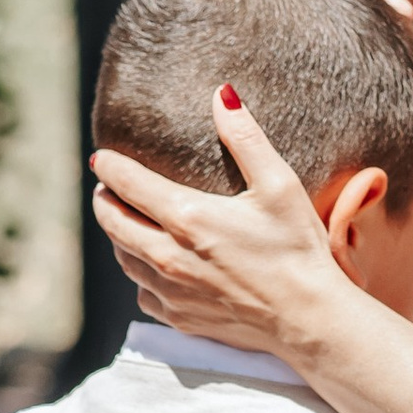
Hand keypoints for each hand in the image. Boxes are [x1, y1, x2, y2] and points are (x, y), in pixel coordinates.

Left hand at [92, 88, 352, 353]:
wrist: (310, 319)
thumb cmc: (298, 250)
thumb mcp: (279, 185)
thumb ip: (245, 138)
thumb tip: (222, 94)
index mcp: (187, 216)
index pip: (125, 183)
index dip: (109, 166)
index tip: (103, 158)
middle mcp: (168, 255)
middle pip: (112, 221)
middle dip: (104, 200)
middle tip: (107, 188)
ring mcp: (171, 290)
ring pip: (123, 258)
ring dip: (119, 236)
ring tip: (126, 221)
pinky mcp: (180, 316)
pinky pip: (143, 292)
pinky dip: (140, 275)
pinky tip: (154, 266)